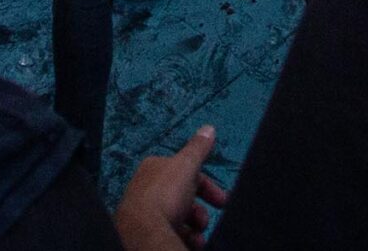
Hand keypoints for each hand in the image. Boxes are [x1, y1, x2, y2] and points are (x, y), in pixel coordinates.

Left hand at [115, 125, 228, 250]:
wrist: (144, 229)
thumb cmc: (166, 194)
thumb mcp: (187, 165)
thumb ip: (198, 148)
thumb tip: (209, 128)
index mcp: (156, 167)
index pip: (187, 173)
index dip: (208, 186)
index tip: (223, 200)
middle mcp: (149, 187)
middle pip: (184, 198)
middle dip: (200, 211)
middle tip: (205, 222)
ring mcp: (147, 210)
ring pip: (179, 217)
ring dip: (194, 227)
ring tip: (197, 235)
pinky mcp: (148, 230)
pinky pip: (171, 232)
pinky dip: (184, 236)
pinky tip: (191, 241)